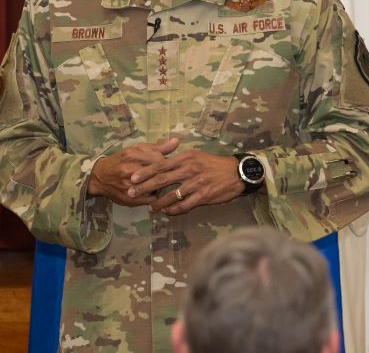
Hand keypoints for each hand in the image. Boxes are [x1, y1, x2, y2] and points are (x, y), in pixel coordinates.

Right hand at [87, 138, 178, 206]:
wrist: (99, 177)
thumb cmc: (121, 161)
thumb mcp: (137, 149)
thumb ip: (158, 147)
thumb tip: (177, 141)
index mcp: (133, 155)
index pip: (159, 160)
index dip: (168, 164)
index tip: (171, 166)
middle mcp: (130, 170)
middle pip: (157, 174)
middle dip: (166, 176)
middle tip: (171, 176)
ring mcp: (129, 185)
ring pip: (155, 188)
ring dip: (162, 187)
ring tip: (165, 184)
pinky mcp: (129, 199)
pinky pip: (150, 199)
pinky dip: (155, 197)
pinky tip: (156, 193)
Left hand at [128, 149, 244, 215]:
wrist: (237, 173)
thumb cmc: (215, 164)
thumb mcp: (197, 156)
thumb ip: (180, 160)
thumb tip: (162, 163)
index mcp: (186, 157)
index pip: (161, 164)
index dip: (145, 172)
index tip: (133, 177)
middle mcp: (189, 169)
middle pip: (161, 179)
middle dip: (144, 187)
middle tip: (131, 193)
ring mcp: (196, 183)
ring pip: (171, 195)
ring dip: (158, 203)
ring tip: (150, 207)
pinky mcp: (203, 196)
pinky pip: (184, 205)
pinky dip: (174, 210)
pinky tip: (167, 212)